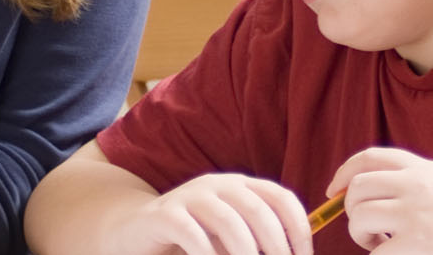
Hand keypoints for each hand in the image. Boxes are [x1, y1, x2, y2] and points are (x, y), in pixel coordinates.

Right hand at [113, 173, 312, 254]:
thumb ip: (255, 243)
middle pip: (259, 211)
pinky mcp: (164, 214)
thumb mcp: (229, 238)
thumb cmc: (191, 240)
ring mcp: (189, 196)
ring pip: (229, 222)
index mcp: (241, 186)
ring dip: (245, 254)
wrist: (134, 232)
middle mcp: (218, 184)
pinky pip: (192, 234)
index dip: (299, 229)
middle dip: (275, 247)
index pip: (281, 198)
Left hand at [326, 147, 432, 253]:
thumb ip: (412, 181)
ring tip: (379, 244)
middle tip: (368, 230)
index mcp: (423, 168)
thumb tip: (365, 190)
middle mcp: (416, 183)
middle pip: (357, 187)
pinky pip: (375, 252)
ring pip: (358, 216)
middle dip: (352, 211)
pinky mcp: (417, 241)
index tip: (334, 191)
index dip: (344, 173)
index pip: (369, 157)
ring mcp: (415, 212)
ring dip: (360, 235)